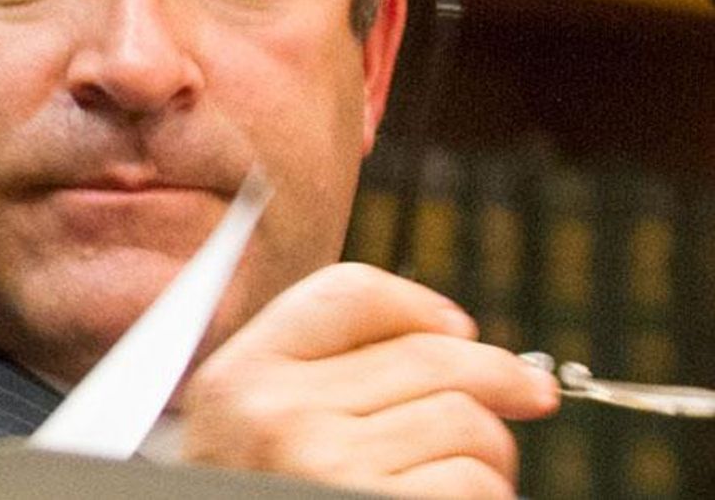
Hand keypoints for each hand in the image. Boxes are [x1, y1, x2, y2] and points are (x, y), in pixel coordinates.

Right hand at [181, 263, 558, 497]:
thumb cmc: (248, 489)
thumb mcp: (243, 428)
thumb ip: (311, 373)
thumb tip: (443, 335)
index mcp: (241, 376)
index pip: (346, 292)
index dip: (419, 303)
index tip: (462, 329)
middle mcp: (277, 413)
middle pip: (429, 353)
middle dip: (497, 375)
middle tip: (530, 392)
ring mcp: (326, 466)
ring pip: (465, 421)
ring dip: (491, 453)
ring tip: (470, 475)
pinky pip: (473, 484)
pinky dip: (487, 496)